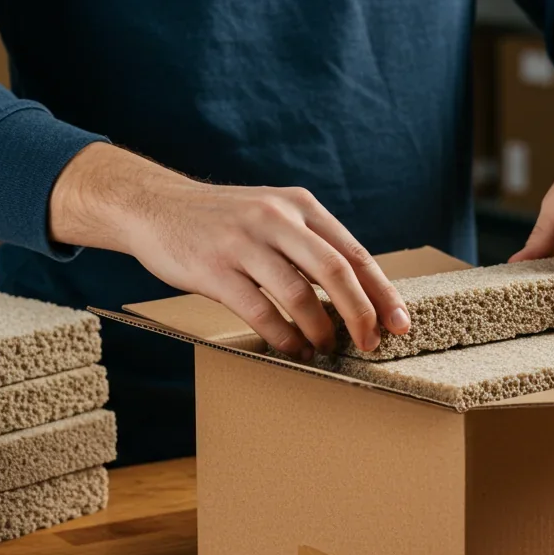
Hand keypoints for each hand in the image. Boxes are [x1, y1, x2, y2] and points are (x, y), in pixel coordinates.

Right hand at [49, 143, 409, 359]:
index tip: (400, 324)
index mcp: (299, 206)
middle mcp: (276, 219)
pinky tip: (292, 349)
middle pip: (337, 272)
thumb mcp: (272, 214)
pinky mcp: (214, 268)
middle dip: (362, 315)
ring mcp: (244, 242)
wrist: (153, 205)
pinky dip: (283, 336)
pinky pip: (261, 310)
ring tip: (326, 349)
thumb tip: (358, 294)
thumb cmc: (222, 221)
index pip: (354, 253)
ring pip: (300, 294)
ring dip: (320, 330)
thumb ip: (309, 244)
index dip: (382, 293)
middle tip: (371, 344)